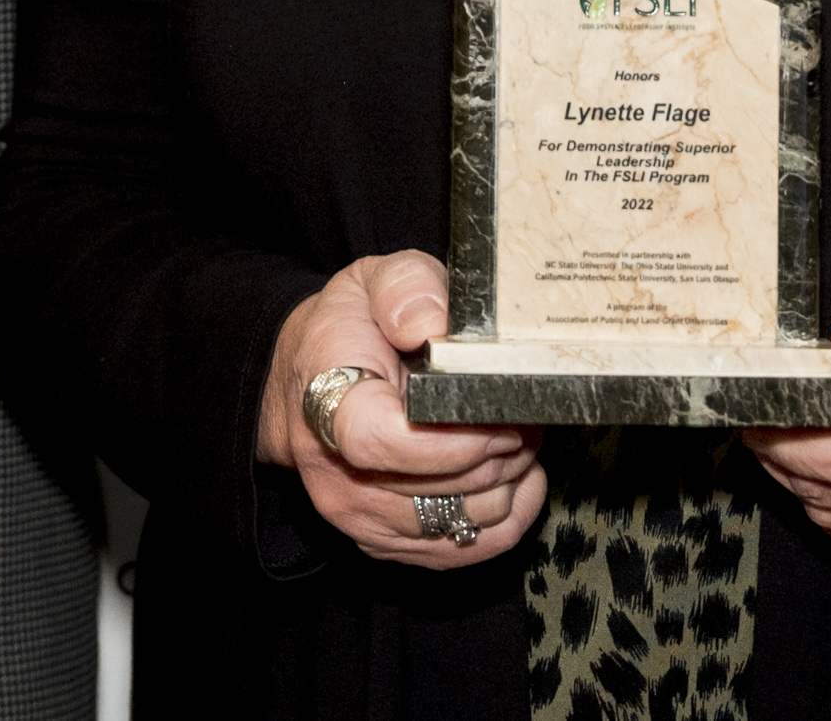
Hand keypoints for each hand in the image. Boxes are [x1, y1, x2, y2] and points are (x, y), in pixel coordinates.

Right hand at [256, 252, 543, 568]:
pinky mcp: (390, 545)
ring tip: (514, 429)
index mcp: (327, 405)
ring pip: (465, 520)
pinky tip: (514, 472)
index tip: (493, 414)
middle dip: (500, 447)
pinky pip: (473, 549)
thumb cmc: (348, 330)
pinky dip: (510, 513)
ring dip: (508, 477)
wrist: (307, 382)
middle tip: (522, 408)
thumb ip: (406, 287)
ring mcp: (361, 519)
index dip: (449, 440)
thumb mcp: (371, 281)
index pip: (380, 443)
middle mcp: (336, 477)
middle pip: (439, 486)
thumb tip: (433, 322)